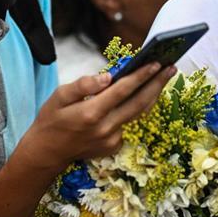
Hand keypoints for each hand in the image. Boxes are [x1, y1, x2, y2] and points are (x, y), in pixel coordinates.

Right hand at [14, 62, 176, 175]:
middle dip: (157, 83)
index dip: (141, 76)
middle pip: (139, 103)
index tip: (156, 63)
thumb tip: (107, 77)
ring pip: (138, 114)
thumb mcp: (58, 96)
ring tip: (163, 78)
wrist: (46, 153)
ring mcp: (112, 140)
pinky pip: (127, 124)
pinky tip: (139, 96)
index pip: (122, 90)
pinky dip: (133, 109)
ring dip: (152, 95)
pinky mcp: (113, 147)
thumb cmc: (51, 120)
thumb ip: (83, 85)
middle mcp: (106, 128)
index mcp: (91, 113)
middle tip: (171, 67)